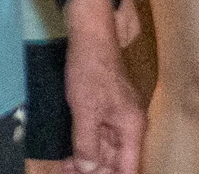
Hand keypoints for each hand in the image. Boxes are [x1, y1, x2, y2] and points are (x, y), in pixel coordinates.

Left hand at [64, 0, 144, 173]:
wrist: (89, 38)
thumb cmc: (90, 72)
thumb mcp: (86, 110)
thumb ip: (88, 142)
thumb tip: (89, 170)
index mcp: (132, 129)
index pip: (128, 167)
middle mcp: (129, 127)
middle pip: (116, 161)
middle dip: (95, 171)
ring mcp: (117, 117)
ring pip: (105, 150)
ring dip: (87, 161)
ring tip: (65, 169)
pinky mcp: (104, 109)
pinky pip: (97, 135)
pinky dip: (85, 145)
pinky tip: (69, 155)